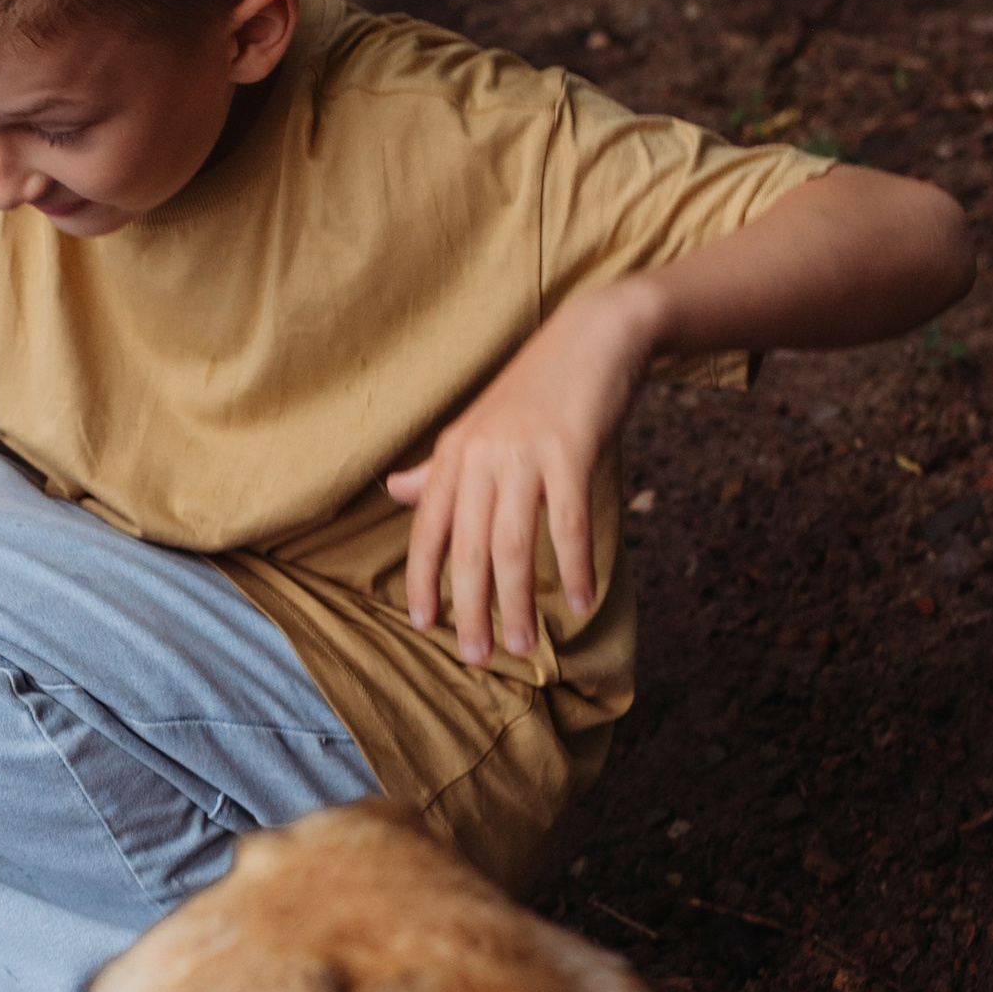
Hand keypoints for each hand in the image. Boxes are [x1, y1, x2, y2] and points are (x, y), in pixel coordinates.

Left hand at [388, 279, 658, 663]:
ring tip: (523, 645)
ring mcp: (525, 453)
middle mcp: (482, 455)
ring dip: (518, 602)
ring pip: (513, 545)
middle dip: (469, 608)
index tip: (424, 625)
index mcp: (455, 451)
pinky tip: (582, 601)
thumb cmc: (539, 387)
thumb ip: (440, 467)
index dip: (422, 579)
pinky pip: (568, 524)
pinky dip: (574, 567)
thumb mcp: (480, 426)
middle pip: (470, 548)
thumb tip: (396, 491)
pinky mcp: (570, 450)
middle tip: (475, 657)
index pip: (428, 527)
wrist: (596, 334)